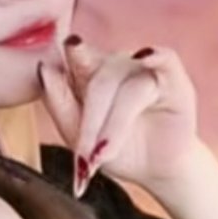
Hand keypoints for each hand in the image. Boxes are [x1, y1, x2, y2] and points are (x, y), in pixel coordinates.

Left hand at [38, 35, 201, 200]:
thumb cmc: (117, 150)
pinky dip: (157, 57)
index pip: (78, 60)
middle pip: (101, 82)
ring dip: (115, 127)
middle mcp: (118, 65)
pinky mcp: (173, 78)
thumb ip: (58, 103)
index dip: (73, 54)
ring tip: (105, 157)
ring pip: (128, 88)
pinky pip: (166, 59)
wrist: (155, 171)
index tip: (68, 47)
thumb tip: (44, 67)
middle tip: (85, 159)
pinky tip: (146, 56)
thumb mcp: (78, 137)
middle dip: (91, 124)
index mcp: (91, 72)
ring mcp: (145, 69)